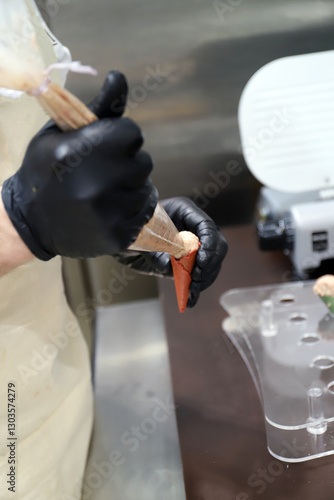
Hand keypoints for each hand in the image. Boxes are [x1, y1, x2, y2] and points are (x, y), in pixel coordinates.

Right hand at [1, 71, 157, 259]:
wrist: (30, 221)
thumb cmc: (45, 171)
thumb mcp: (61, 134)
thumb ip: (98, 109)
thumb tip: (119, 76)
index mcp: (80, 152)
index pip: (132, 133)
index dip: (121, 138)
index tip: (106, 146)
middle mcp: (96, 184)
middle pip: (143, 161)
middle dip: (127, 162)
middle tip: (104, 172)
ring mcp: (108, 214)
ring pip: (145, 188)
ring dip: (130, 187)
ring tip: (105, 192)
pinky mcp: (117, 236)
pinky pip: (143, 213)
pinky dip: (131, 210)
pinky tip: (109, 209)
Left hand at [114, 197, 227, 307]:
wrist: (119, 236)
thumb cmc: (129, 228)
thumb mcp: (139, 236)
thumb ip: (155, 249)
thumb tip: (169, 266)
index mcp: (184, 212)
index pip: (206, 226)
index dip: (209, 244)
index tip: (201, 261)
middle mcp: (192, 228)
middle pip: (215, 246)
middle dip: (209, 264)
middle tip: (196, 277)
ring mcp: (192, 246)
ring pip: (210, 264)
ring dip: (204, 279)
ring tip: (192, 291)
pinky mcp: (186, 263)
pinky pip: (198, 276)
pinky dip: (195, 289)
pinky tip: (190, 300)